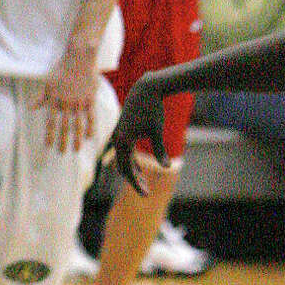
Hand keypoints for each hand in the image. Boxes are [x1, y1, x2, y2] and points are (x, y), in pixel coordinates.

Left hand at [37, 50, 97, 153]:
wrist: (78, 58)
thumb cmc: (62, 69)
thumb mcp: (48, 83)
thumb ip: (42, 98)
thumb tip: (32, 107)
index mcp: (54, 100)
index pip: (51, 122)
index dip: (50, 135)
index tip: (49, 146)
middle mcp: (66, 103)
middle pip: (64, 126)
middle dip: (63, 141)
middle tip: (62, 152)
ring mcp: (78, 102)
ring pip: (78, 124)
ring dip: (76, 138)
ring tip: (76, 149)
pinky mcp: (89, 99)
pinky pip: (91, 116)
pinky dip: (90, 127)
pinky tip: (89, 137)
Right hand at [103, 76, 168, 190]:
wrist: (146, 89)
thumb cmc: (153, 110)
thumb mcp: (157, 131)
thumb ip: (160, 151)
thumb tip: (167, 168)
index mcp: (123, 141)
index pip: (127, 169)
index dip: (136, 184)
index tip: (146, 195)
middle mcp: (117, 138)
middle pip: (123, 166)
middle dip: (134, 180)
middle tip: (146, 193)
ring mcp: (118, 134)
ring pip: (123, 159)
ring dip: (132, 171)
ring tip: (143, 182)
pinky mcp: (122, 130)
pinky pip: (124, 151)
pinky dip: (131, 160)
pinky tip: (140, 167)